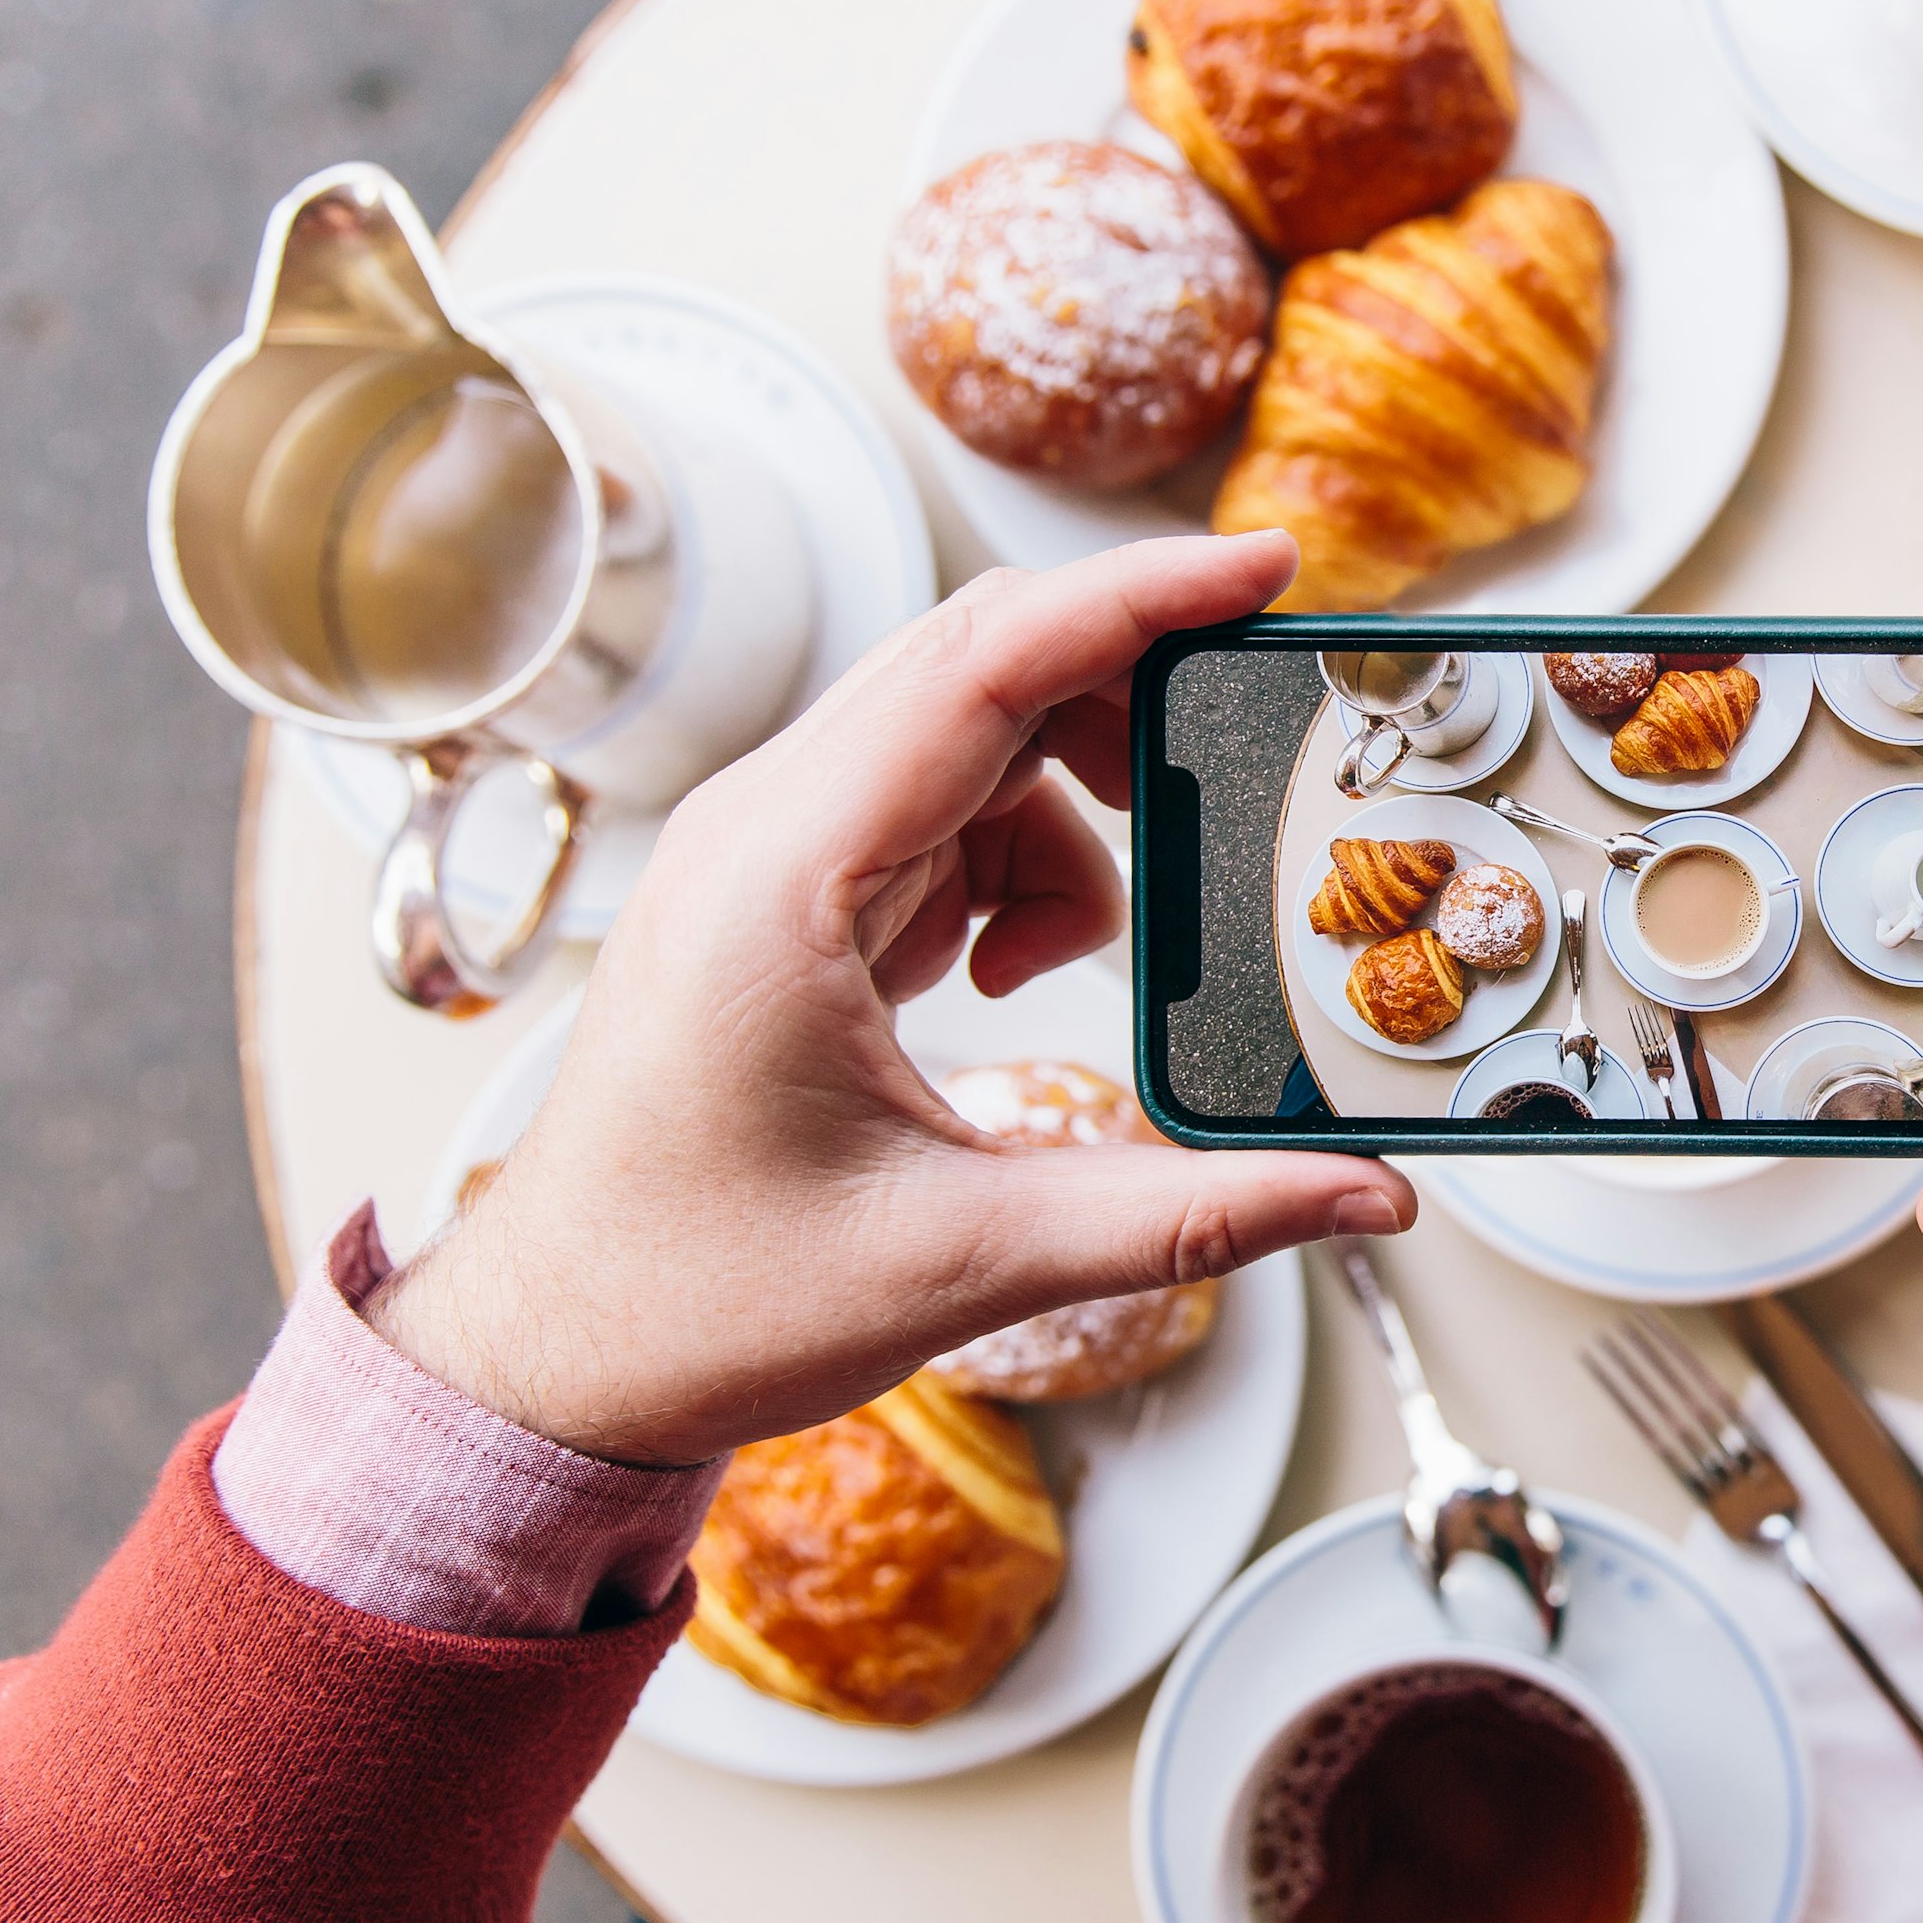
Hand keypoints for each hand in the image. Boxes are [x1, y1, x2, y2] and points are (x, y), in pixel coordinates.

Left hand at [372, 534, 1411, 1467]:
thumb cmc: (701, 1297)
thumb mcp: (971, 1258)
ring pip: (968, 737)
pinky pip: (935, 809)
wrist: (555, 1357)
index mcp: (782, 877)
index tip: (1265, 565)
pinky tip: (1009, 974)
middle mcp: (761, 831)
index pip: (984, 662)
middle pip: (980, 662)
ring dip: (1071, 811)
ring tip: (1085, 958)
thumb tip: (1367, 1195)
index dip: (1137, 600)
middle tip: (1250, 742)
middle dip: (1132, 688)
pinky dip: (1015, 864)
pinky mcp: (782, 896)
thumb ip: (1189, 1216)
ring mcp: (765, 854)